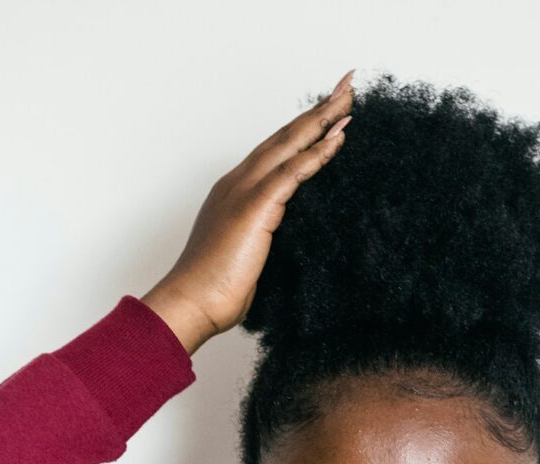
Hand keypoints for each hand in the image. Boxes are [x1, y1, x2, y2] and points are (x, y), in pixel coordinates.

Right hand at [141, 70, 354, 354]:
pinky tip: (339, 135)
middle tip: (345, 84)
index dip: (301, 132)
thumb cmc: (214, 290)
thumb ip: (264, 240)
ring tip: (348, 96)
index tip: (327, 115)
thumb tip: (281, 245)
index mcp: (235, 194)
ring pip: (289, 144)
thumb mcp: (247, 258)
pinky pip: (293, 171)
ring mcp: (244, 191)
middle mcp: (238, 184)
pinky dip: (317, 151)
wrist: (192, 304)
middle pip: (284, 137)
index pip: (275, 154)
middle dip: (317, 109)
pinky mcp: (255, 206)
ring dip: (321, 118)